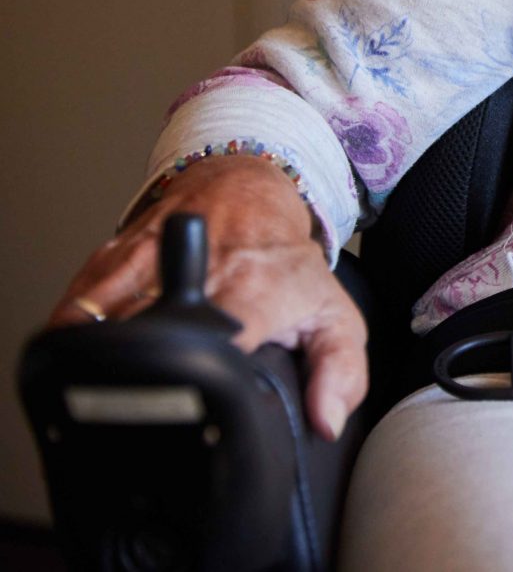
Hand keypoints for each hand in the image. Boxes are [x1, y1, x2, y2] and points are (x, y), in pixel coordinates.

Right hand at [47, 154, 367, 440]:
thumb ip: (341, 371)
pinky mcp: (111, 256)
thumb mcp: (333, 315)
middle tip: (137, 410)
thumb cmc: (284, 262)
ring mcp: (148, 260)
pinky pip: (76, 302)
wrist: (246, 190)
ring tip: (102, 393)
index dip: (201, 379)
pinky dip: (72, 335)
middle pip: (148, 336)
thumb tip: (327, 421)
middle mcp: (199, 271)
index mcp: (253, 291)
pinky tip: (77, 361)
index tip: (191, 409)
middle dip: (138, 379)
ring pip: (99, 319)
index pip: (220, 342)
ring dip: (95, 361)